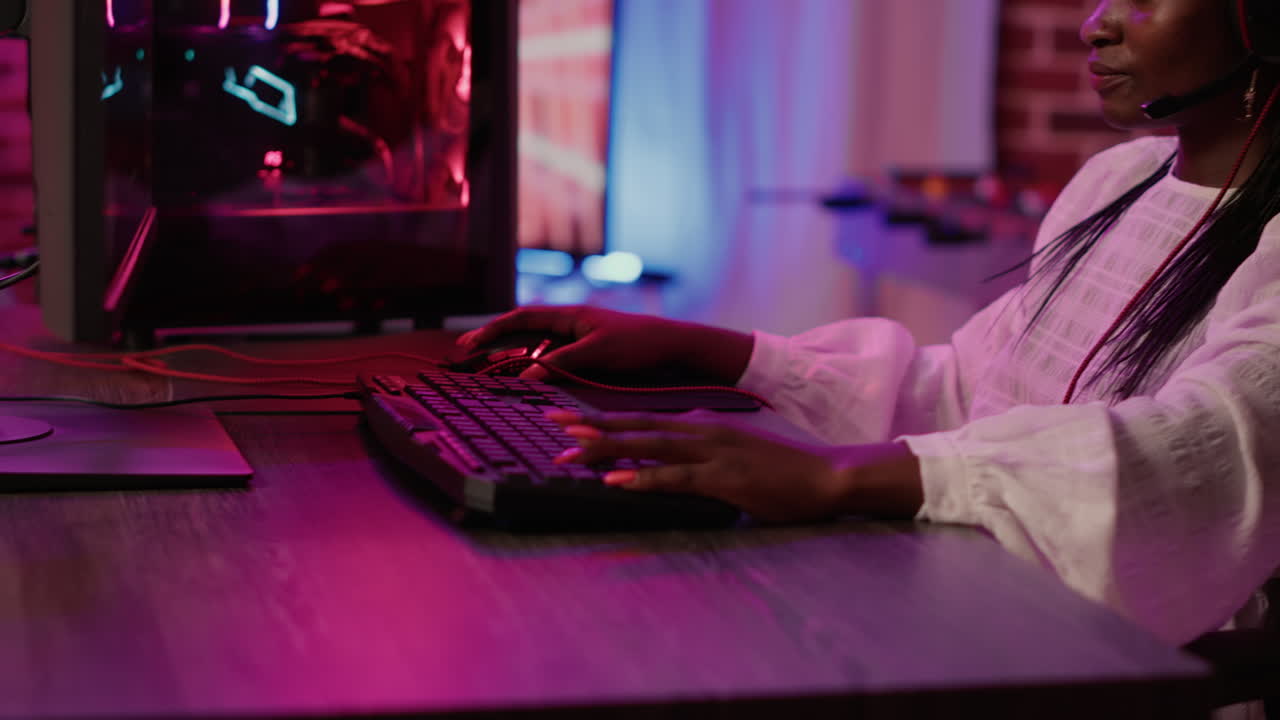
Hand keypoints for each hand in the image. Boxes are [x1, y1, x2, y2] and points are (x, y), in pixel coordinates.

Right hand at [457, 306, 751, 382]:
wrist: (674, 347)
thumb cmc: (639, 344)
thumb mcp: (598, 353)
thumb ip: (561, 362)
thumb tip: (526, 375)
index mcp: (570, 315)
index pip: (521, 318)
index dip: (492, 330)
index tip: (468, 344)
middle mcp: (571, 324)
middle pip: (522, 330)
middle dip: (493, 341)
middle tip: (465, 354)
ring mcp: (579, 339)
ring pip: (537, 347)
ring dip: (514, 357)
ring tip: (490, 370)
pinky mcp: (589, 354)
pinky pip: (554, 359)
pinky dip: (537, 367)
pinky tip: (530, 379)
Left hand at [547, 409, 922, 522]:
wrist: (828, 475)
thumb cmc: (784, 473)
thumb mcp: (735, 458)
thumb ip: (702, 460)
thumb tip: (675, 469)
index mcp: (702, 427)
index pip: (643, 420)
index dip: (604, 419)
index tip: (568, 419)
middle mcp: (702, 432)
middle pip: (636, 426)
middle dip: (591, 427)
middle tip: (551, 425)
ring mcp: (712, 452)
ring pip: (648, 447)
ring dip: (607, 450)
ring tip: (570, 453)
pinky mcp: (724, 477)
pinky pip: (674, 478)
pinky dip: (643, 479)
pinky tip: (616, 483)